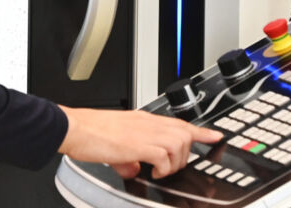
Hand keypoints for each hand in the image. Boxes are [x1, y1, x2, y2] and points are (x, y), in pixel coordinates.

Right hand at [57, 106, 222, 178]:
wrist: (74, 128)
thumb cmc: (89, 133)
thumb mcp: (115, 144)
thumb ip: (129, 155)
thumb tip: (134, 168)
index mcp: (142, 120)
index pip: (179, 122)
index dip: (201, 131)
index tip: (216, 135)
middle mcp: (146, 123)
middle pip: (184, 133)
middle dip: (184, 154)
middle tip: (171, 166)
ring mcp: (143, 132)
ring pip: (179, 143)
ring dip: (174, 162)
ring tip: (159, 169)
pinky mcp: (137, 144)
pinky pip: (164, 156)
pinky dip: (163, 167)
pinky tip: (152, 170)